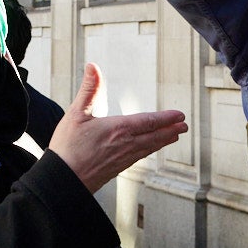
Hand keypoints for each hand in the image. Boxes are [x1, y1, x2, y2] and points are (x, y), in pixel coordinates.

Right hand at [48, 64, 188, 192]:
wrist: (63, 181)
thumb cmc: (67, 147)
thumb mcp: (75, 113)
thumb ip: (88, 89)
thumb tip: (93, 66)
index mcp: (118, 129)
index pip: (149, 121)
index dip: (166, 118)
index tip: (179, 115)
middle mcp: (126, 145)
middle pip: (154, 136)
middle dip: (171, 130)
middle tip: (184, 126)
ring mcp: (123, 159)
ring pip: (149, 148)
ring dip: (163, 141)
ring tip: (174, 136)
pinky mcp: (117, 169)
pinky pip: (140, 157)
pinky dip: (150, 151)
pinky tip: (149, 150)